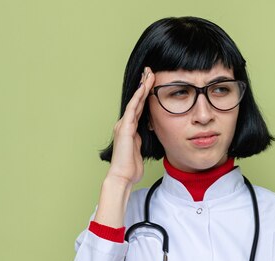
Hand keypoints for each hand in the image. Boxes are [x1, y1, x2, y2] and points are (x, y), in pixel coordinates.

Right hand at [106, 67, 155, 186]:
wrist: (122, 176)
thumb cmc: (130, 167)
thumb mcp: (140, 149)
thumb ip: (142, 138)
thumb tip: (149, 133)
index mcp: (130, 128)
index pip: (139, 107)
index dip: (145, 94)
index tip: (152, 82)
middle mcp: (125, 124)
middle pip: (137, 101)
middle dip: (143, 85)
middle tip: (150, 71)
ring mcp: (124, 125)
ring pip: (135, 102)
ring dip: (142, 87)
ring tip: (149, 74)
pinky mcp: (125, 128)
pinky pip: (133, 109)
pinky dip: (138, 98)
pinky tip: (143, 88)